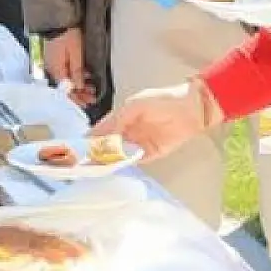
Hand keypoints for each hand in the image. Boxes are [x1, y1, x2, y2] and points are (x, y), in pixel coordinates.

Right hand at [42, 29, 91, 106]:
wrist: (58, 19)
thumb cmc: (68, 34)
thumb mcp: (76, 53)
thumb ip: (77, 71)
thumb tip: (78, 87)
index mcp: (57, 70)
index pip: (66, 90)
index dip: (78, 98)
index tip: (88, 102)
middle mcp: (52, 70)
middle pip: (65, 88)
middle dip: (80, 94)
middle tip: (92, 97)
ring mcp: (53, 65)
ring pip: (66, 81)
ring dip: (78, 86)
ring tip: (90, 88)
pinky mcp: (55, 59)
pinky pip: (64, 73)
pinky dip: (74, 78)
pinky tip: (83, 77)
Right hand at [92, 79, 221, 161]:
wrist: (192, 110)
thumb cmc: (164, 100)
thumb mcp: (137, 104)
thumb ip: (119, 119)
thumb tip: (101, 134)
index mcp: (122, 117)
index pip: (101, 129)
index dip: (90, 138)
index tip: (78, 148)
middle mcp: (127, 131)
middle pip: (107, 144)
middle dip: (96, 153)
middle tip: (82, 163)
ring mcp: (138, 143)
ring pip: (118, 154)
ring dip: (108, 161)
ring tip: (94, 170)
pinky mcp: (150, 154)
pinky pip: (134, 161)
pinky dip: (125, 165)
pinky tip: (115, 169)